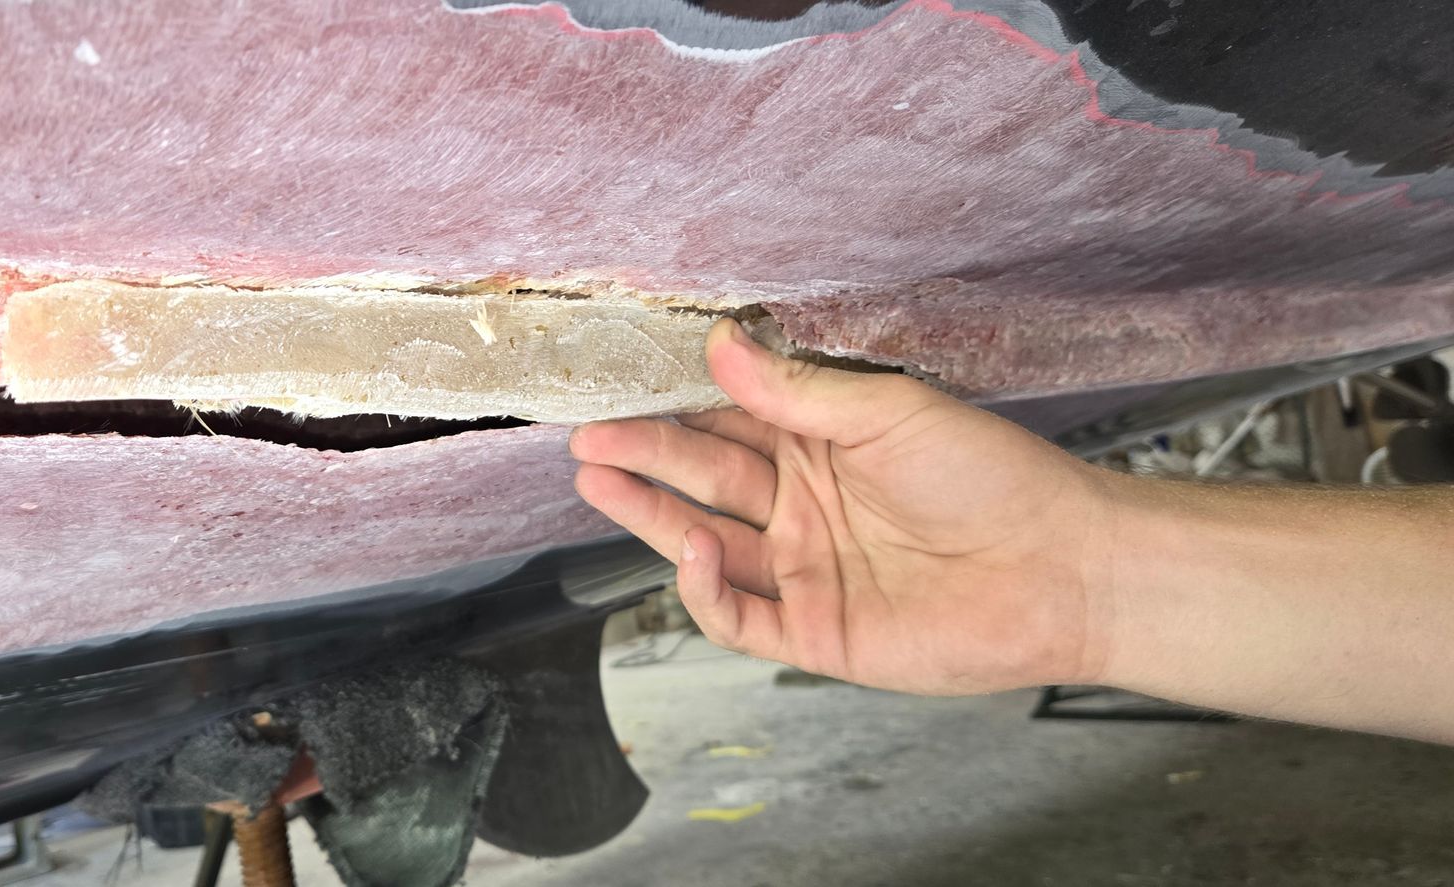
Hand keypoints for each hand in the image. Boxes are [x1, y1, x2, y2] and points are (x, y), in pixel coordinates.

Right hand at [570, 319, 1119, 694]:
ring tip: (599, 480)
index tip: (622, 385)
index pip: (730, 423)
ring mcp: (806, 573)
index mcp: (822, 448)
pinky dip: (706, 589)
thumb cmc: (996, 480)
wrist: (1065, 569)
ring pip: (706, 545)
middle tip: (589, 436)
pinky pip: (739, 618)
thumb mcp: (890, 414)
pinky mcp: (816, 634)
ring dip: (650, 515)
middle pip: (705, 480)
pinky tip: (693, 549)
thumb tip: (722, 346)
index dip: (673, 408)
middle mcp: (805, 509)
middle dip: (643, 456)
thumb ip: (798, 391)